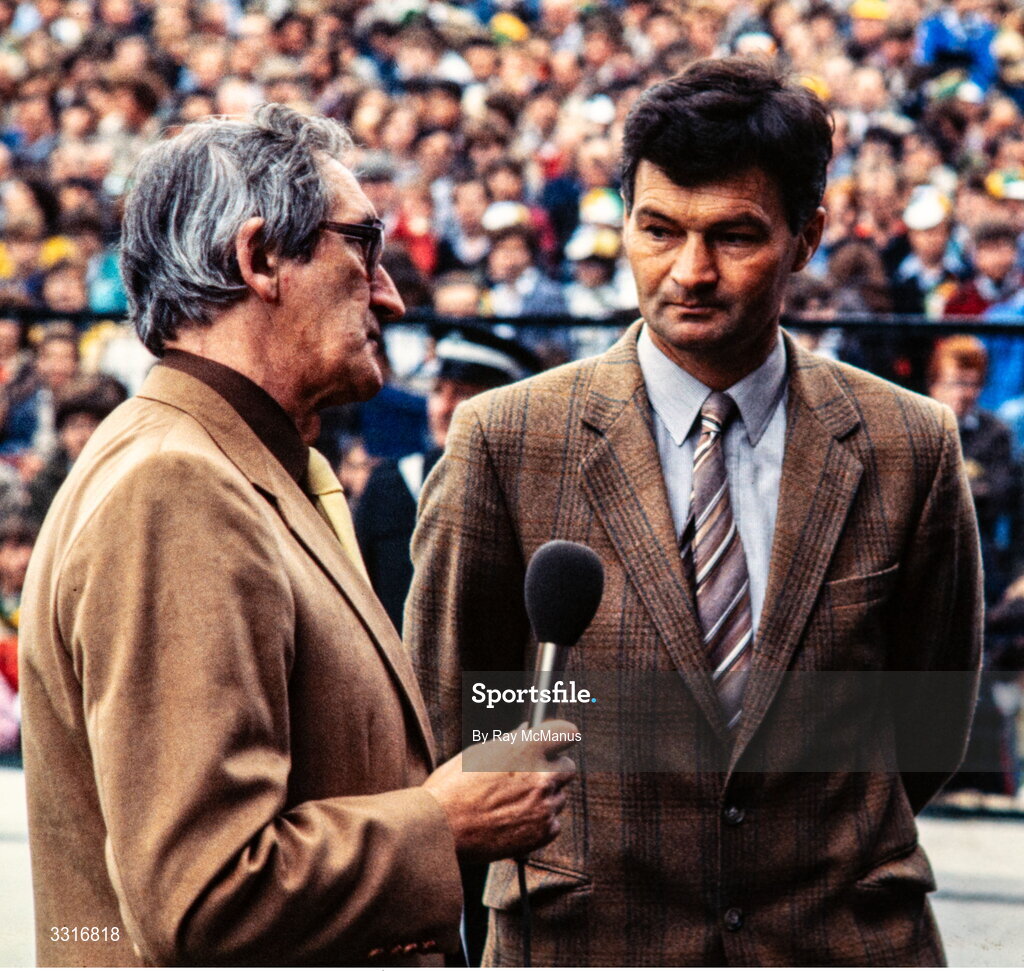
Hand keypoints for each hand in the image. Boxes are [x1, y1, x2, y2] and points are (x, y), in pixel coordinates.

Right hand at [423, 720, 576, 862]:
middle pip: (568, 767)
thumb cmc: (452, 790)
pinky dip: (539, 822)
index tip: (555, 741)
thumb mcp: (477, 755)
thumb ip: (509, 743)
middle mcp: (541, 777)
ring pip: (559, 796)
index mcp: (525, 750)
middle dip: (552, 769)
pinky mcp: (543, 833)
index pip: (566, 733)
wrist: (440, 832)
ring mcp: (544, 806)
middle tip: (530, 776)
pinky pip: (553, 822)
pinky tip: (515, 820)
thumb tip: (525, 733)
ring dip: (544, 798)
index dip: (560, 736)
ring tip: (513, 803)